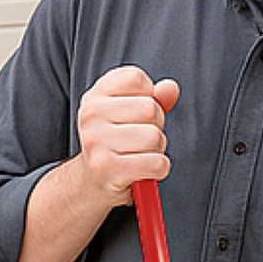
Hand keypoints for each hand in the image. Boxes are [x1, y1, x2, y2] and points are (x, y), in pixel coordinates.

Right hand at [74, 66, 179, 208]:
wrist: (92, 182)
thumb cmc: (116, 145)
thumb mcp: (131, 116)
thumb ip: (154, 99)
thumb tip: (171, 88)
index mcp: (96, 95)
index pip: (136, 78)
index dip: (149, 97)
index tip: (137, 115)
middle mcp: (91, 114)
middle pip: (150, 108)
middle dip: (156, 127)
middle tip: (141, 141)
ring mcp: (96, 141)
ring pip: (154, 137)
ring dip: (157, 150)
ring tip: (141, 155)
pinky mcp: (106, 168)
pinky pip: (156, 163)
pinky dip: (159, 170)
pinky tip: (144, 171)